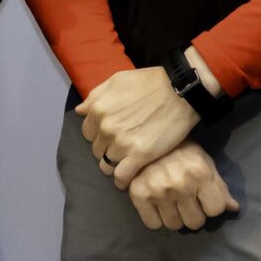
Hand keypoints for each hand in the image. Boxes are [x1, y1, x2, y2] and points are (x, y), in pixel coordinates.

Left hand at [84, 68, 198, 184]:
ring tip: (125, 162)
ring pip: (106, 165)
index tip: (110, 135)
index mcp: (98, 110)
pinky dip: (121, 180)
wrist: (180, 91)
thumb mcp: (117, 80)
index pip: (87, 133)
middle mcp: (106, 129)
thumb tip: (79, 111)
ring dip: (113, 164)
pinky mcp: (139, 156)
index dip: (99, 134)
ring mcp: (121, 144)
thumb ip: (95, 96)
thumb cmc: (149, 82)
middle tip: (121, 146)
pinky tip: (126, 179)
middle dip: (106, 148)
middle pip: (97, 149)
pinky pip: (121, 176)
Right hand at [127, 141, 238, 231]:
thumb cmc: (181, 149)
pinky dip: (155, 218)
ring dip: (174, 217)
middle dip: (193, 214)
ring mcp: (158, 191)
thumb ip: (220, 186)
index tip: (204, 198)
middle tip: (186, 202)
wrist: (148, 135)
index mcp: (199, 174)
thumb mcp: (205, 162)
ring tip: (171, 203)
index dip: (211, 205)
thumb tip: (234, 208)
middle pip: (195, 222)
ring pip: (174, 225)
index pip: (215, 210)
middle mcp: (180, 185)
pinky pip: (152, 224)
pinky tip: (156, 205)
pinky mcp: (138, 194)